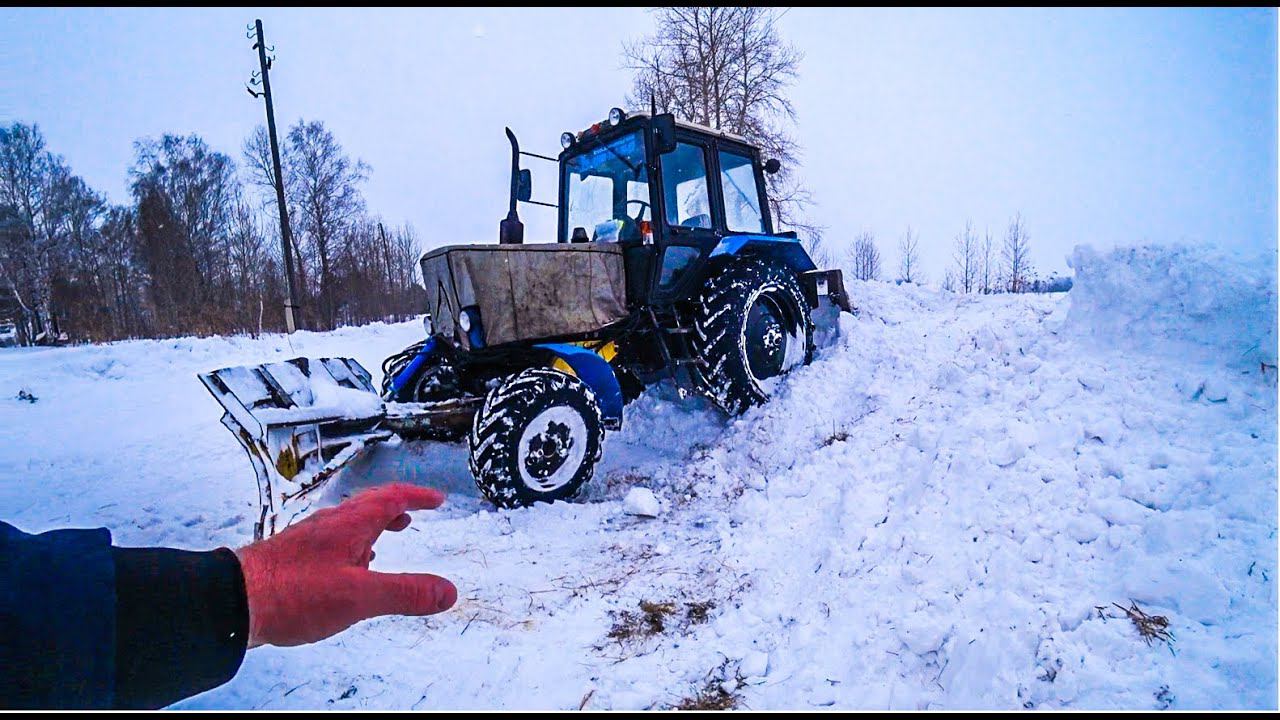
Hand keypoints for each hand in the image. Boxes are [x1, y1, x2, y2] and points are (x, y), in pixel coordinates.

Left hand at [234, 483, 456, 647]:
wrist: (233, 601)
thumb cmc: (291, 594)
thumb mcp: (359, 597)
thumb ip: (405, 593)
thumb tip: (447, 591)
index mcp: (349, 525)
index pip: (391, 498)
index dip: (417, 496)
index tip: (437, 498)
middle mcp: (329, 526)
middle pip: (368, 506)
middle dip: (395, 507)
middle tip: (413, 513)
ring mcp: (308, 540)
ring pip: (347, 524)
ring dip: (372, 527)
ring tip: (386, 539)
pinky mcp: (293, 559)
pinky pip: (331, 543)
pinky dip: (351, 547)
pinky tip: (346, 569)